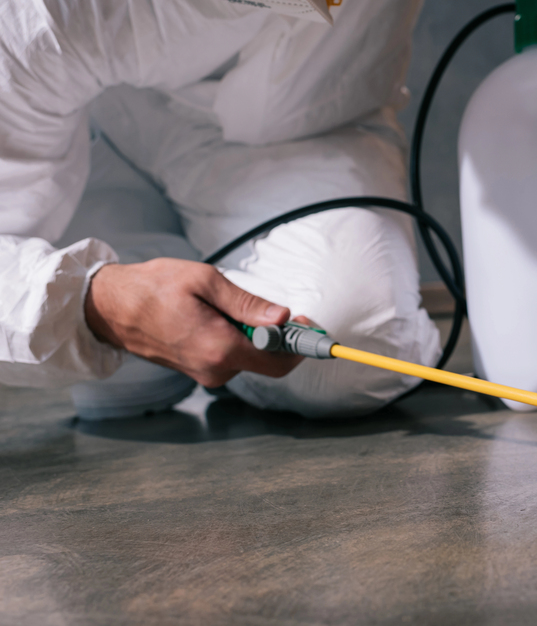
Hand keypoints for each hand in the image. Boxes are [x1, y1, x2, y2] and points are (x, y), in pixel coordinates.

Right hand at [85, 258, 304, 387]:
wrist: (110, 306)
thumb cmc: (154, 287)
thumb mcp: (205, 282)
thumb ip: (246, 303)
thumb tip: (282, 318)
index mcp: (220, 350)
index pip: (279, 361)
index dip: (300, 343)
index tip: (307, 322)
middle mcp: (216, 370)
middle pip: (269, 361)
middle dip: (280, 337)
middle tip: (281, 311)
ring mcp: (206, 374)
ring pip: (251, 357)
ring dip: (255, 335)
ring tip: (233, 308)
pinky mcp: (200, 370)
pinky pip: (233, 357)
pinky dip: (239, 340)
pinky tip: (221, 319)